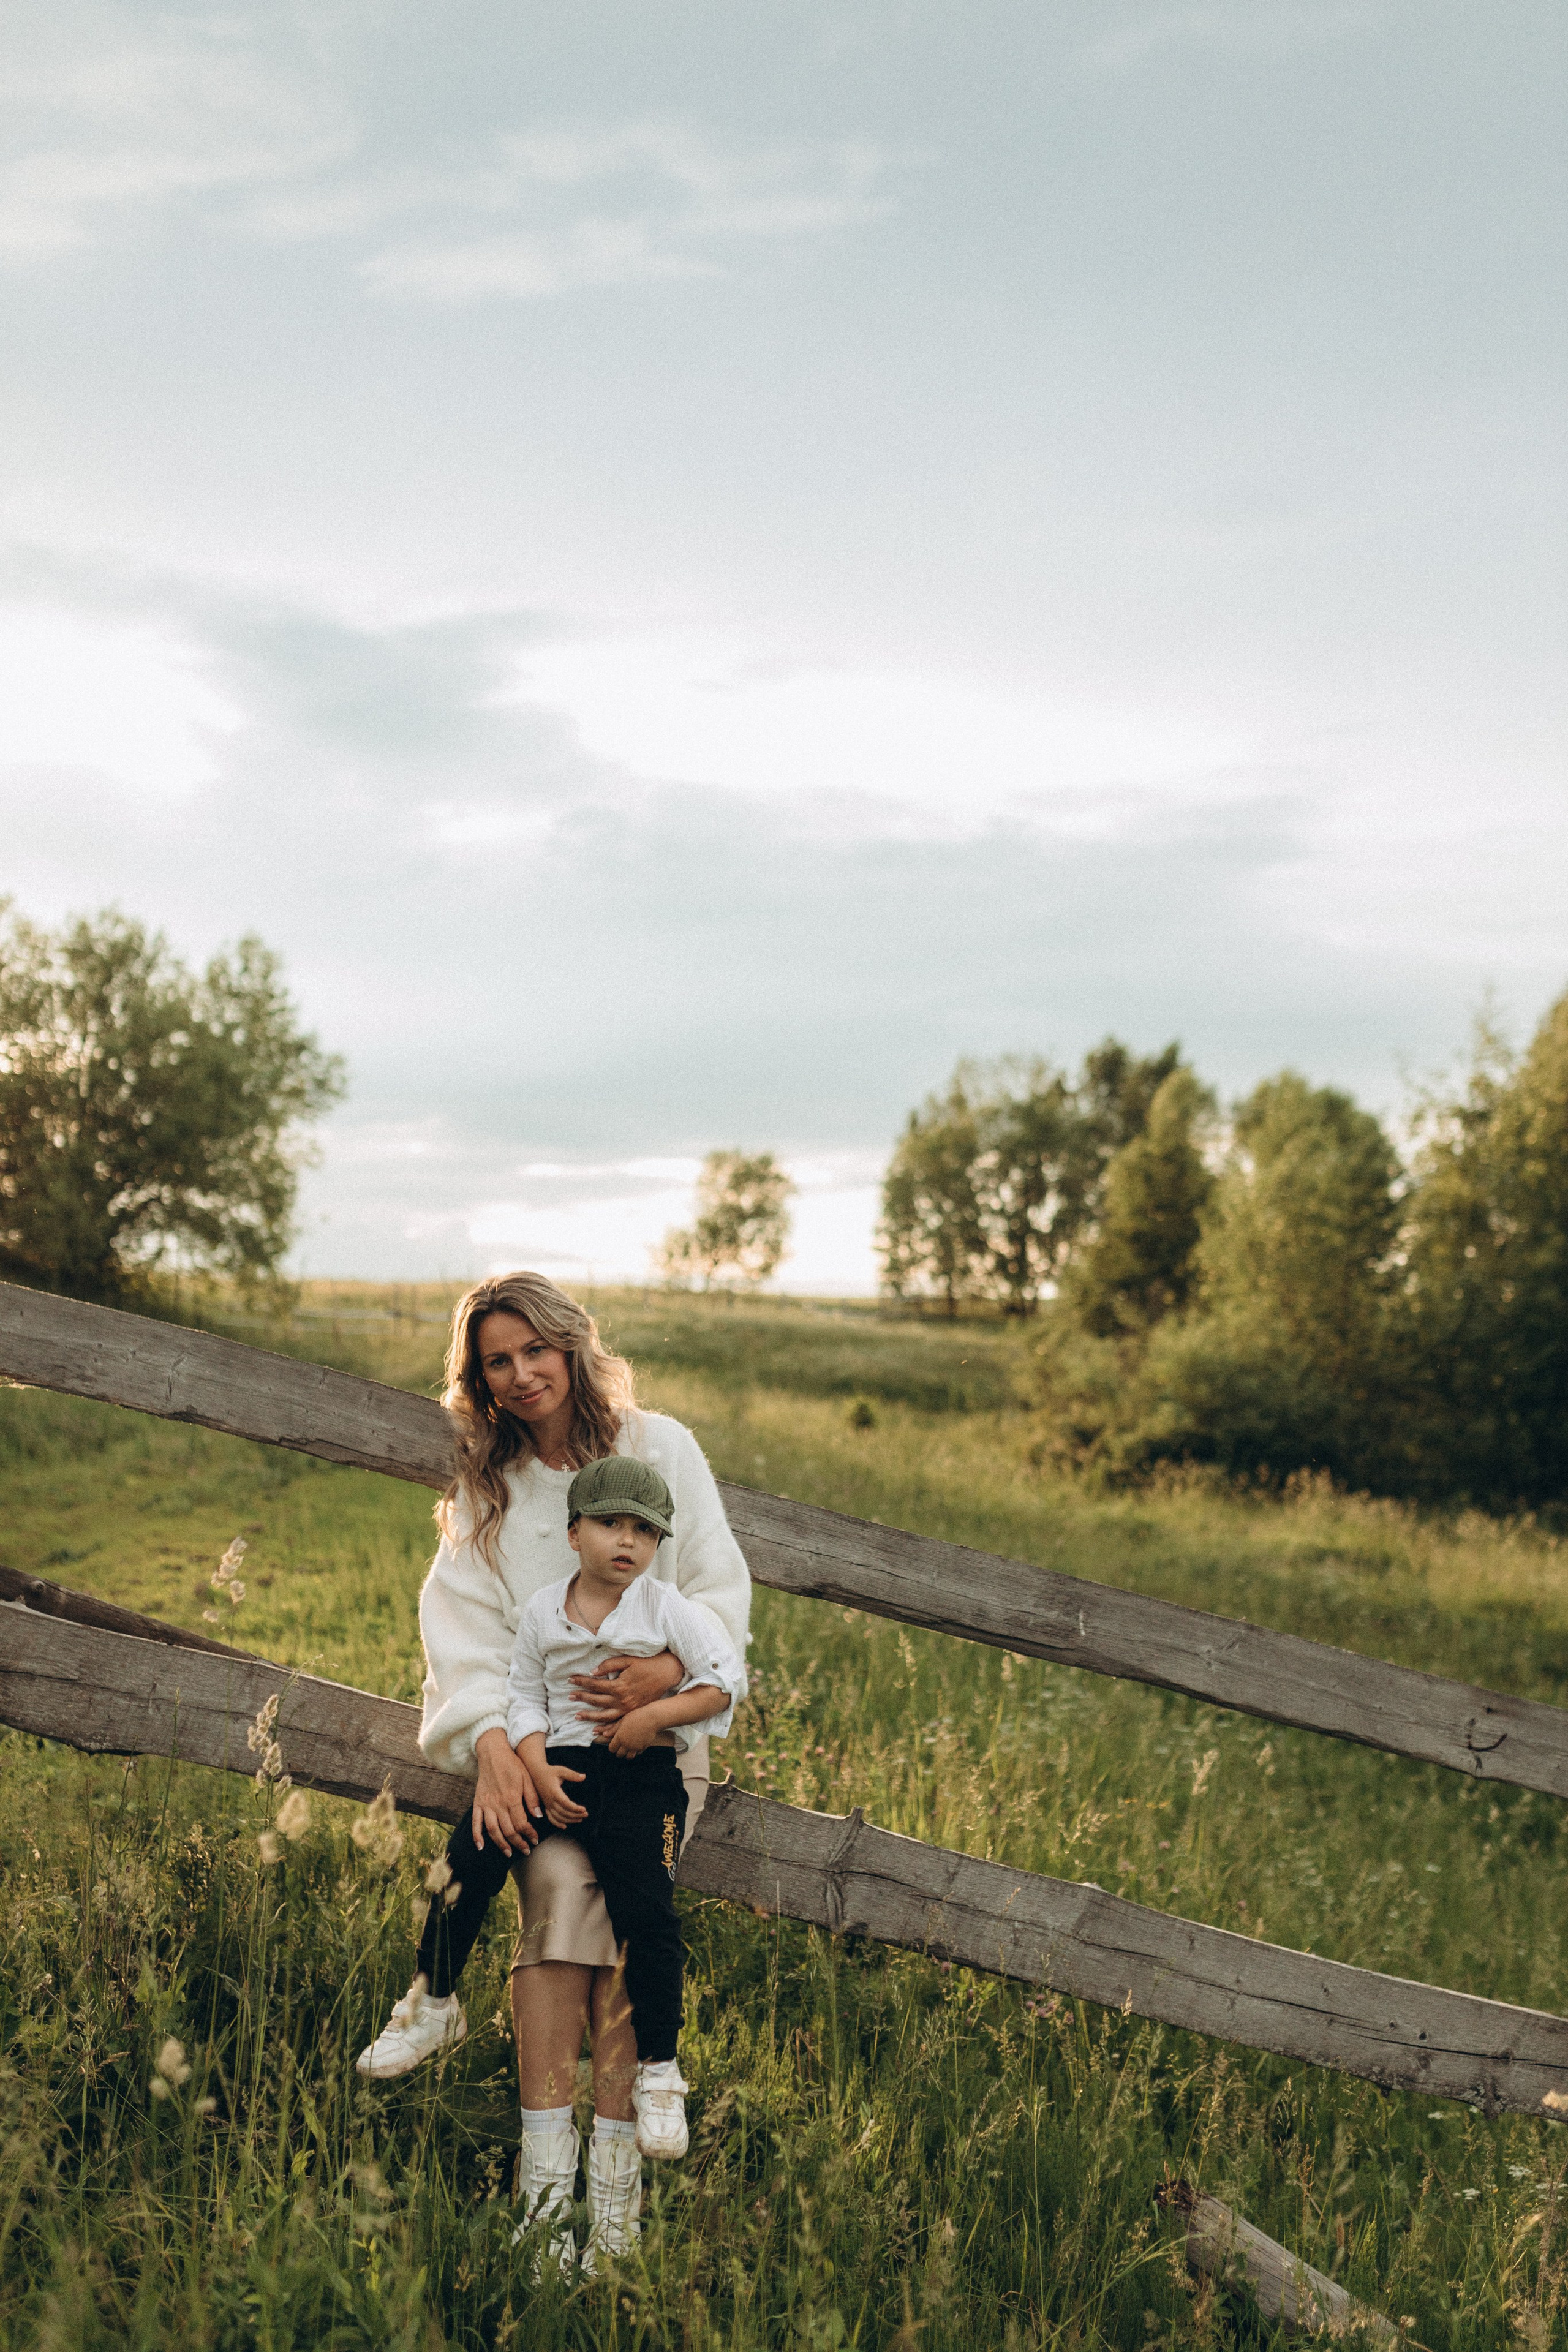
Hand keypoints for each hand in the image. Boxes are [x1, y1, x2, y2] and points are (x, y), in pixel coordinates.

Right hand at [471, 1727, 541, 1854]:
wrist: (493, 1753)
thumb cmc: (512, 1764)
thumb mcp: (527, 1777)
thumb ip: (532, 1797)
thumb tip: (538, 1816)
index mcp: (512, 1798)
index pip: (522, 1823)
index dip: (529, 1834)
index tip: (535, 1840)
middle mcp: (498, 1804)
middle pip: (508, 1830)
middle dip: (518, 1843)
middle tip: (526, 1850)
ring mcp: (486, 1805)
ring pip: (493, 1830)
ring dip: (501, 1844)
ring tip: (509, 1853)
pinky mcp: (477, 1803)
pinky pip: (476, 1822)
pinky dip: (477, 1836)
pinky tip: (481, 1847)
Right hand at [535, 1761, 588, 1826]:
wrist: (536, 1773)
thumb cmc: (550, 1771)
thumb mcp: (561, 1770)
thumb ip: (572, 1774)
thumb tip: (583, 1776)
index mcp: (554, 1792)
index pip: (566, 1804)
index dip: (575, 1808)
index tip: (584, 1809)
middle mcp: (550, 1800)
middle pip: (563, 1812)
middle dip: (575, 1815)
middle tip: (586, 1814)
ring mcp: (547, 1804)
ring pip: (558, 1817)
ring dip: (569, 1820)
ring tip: (580, 1819)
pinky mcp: (546, 1806)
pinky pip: (551, 1818)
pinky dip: (557, 1823)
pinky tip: (564, 1826)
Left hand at [570, 1650, 683, 1725]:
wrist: (667, 1673)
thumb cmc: (648, 1664)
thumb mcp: (628, 1660)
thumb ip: (609, 1665)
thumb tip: (593, 1672)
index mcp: (619, 1686)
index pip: (595, 1685)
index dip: (581, 1682)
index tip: (570, 1680)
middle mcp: (622, 1700)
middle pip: (597, 1701)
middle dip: (582, 1699)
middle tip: (569, 1697)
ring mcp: (628, 1708)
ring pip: (605, 1716)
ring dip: (590, 1717)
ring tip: (577, 1716)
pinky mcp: (634, 1712)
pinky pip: (618, 1723)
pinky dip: (607, 1728)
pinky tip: (598, 1730)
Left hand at [605, 1705, 660, 1758]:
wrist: (652, 1718)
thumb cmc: (636, 1716)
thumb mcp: (622, 1720)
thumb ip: (613, 1729)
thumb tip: (604, 1734)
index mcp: (620, 1737)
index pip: (612, 1749)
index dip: (612, 1747)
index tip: (614, 1743)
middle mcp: (627, 1744)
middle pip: (619, 1755)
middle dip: (619, 1751)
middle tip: (621, 1746)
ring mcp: (635, 1747)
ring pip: (628, 1757)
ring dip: (627, 1753)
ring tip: (628, 1747)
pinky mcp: (643, 1747)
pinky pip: (638, 1753)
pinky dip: (636, 1751)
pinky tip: (637, 1744)